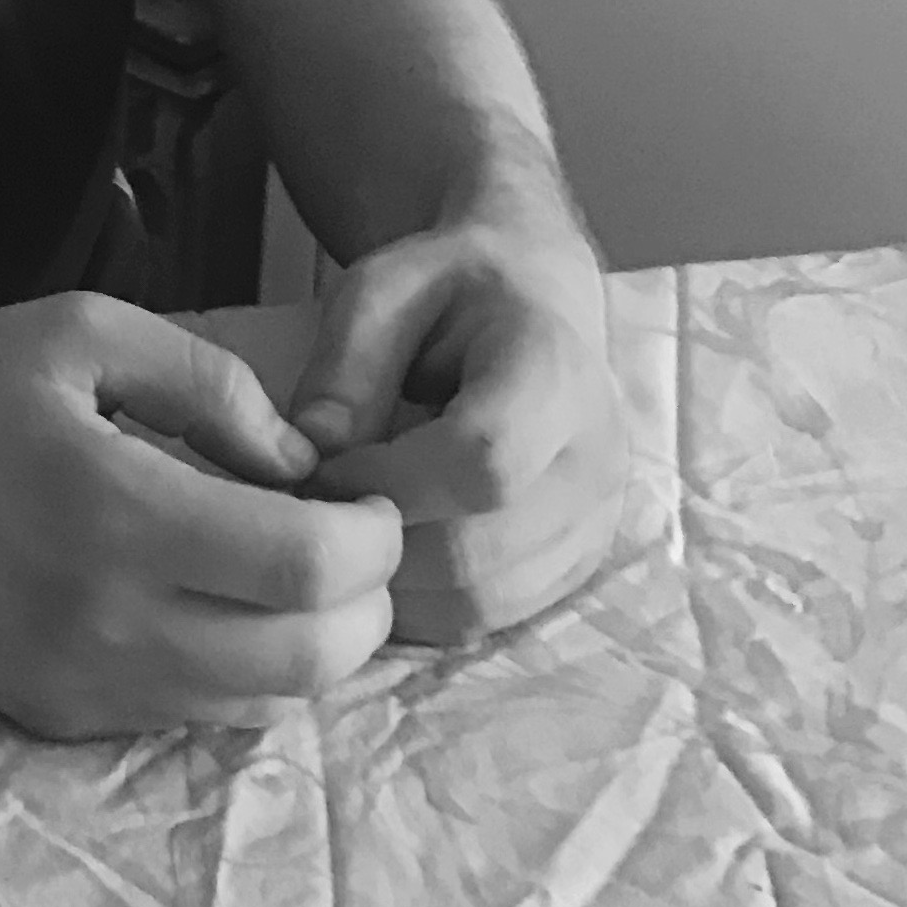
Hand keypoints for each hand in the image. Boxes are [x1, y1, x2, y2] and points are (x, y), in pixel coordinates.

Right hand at [0, 292, 402, 737]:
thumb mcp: (82, 330)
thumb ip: (210, 381)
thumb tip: (300, 465)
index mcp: (112, 507)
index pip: (304, 566)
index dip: (372, 539)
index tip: (369, 498)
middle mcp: (102, 618)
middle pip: (308, 659)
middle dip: (365, 604)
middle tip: (355, 544)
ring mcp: (79, 683)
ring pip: (263, 706)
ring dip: (312, 648)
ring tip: (294, 575)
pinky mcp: (56, 718)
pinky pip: (194, 720)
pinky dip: (242, 675)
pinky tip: (220, 604)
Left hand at [288, 218, 627, 646]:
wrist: (533, 300)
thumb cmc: (450, 290)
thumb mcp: (383, 287)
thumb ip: (346, 365)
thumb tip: (312, 454)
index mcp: (554, 372)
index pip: (482, 463)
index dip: (385, 480)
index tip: (324, 463)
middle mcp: (594, 460)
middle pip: (476, 552)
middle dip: (375, 542)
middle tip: (317, 508)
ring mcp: (594, 524)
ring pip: (480, 602)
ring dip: (393, 583)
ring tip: (349, 527)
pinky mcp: (576, 566)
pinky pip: (490, 619)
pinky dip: (423, 603)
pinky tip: (388, 550)